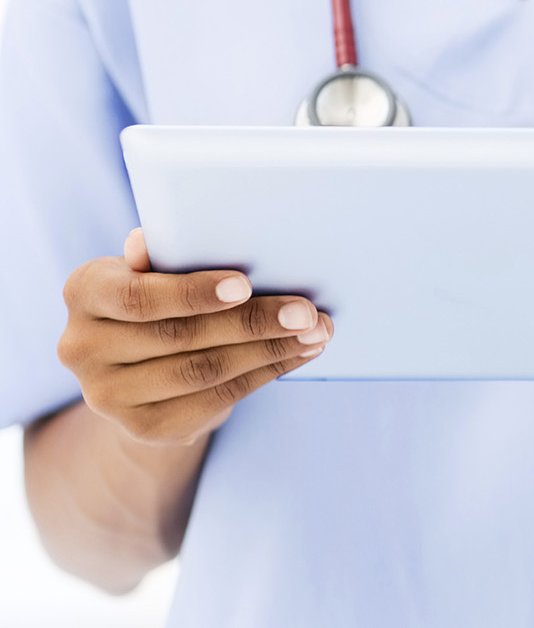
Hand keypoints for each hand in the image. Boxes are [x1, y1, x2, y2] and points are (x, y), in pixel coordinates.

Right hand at [56, 229, 331, 445]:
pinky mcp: (144, 427)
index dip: (192, 292)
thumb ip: (161, 257)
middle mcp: (82, 347)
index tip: (245, 284)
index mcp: (83, 292)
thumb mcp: (155, 271)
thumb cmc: (160, 299)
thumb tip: (146, 240)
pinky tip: (298, 354)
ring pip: (205, 371)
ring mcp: (107, 396)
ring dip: (271, 350)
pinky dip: (266, 373)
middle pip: (182, 336)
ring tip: (316, 332)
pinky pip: (216, 399)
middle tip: (308, 313)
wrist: (140, 370)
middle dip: (254, 322)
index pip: (137, 296)